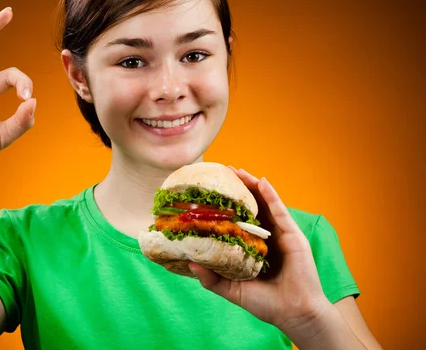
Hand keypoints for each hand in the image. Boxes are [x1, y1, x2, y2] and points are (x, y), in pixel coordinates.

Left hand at [189, 168, 330, 336]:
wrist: (294, 314)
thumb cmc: (265, 304)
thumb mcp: (232, 289)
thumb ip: (211, 278)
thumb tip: (190, 263)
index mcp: (253, 247)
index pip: (238, 220)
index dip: (226, 205)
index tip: (210, 192)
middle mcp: (266, 237)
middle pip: (251, 206)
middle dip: (238, 188)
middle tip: (223, 172)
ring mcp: (280, 234)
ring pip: (265, 203)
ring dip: (252, 185)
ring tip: (238, 171)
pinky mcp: (293, 235)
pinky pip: (280, 210)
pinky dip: (271, 195)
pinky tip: (261, 182)